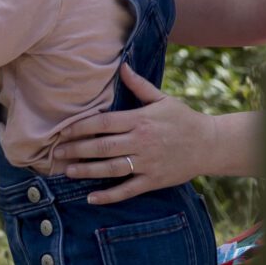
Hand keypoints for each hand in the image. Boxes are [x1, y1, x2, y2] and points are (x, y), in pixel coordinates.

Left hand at [54, 66, 215, 203]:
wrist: (208, 144)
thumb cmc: (183, 119)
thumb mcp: (162, 98)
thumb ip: (139, 85)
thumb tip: (122, 66)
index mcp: (140, 120)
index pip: (104, 123)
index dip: (81, 128)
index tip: (63, 132)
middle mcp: (140, 141)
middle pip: (102, 146)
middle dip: (77, 150)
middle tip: (56, 153)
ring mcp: (146, 162)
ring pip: (111, 168)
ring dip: (87, 170)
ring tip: (68, 171)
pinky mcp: (153, 180)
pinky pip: (127, 190)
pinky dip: (109, 195)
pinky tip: (91, 197)